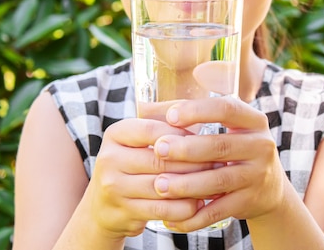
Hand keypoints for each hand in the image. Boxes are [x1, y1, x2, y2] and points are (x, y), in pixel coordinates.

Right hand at [82, 117, 216, 238]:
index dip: (181, 135)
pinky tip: (200, 204)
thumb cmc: (133, 164)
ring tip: (215, 183)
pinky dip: (184, 208)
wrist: (104, 206)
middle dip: (194, 162)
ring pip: (163, 186)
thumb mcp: (140, 139)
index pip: (151, 130)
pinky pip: (162, 210)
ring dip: (194, 187)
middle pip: (160, 159)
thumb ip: (165, 121)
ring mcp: (114, 187)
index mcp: (115, 134)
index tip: (204, 139)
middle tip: (219, 163)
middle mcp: (109, 159)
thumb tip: (198, 110)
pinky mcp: (123, 212)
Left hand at [150, 96, 286, 231]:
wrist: (268, 188)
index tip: (171, 116)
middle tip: (159, 150)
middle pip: (220, 145)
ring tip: (160, 185)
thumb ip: (189, 116)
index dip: (198, 111)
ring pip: (219, 180)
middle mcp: (260, 146)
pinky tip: (172, 217)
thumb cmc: (232, 148)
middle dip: (186, 149)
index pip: (227, 109)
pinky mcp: (250, 202)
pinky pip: (219, 210)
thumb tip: (144, 108)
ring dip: (187, 184)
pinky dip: (194, 217)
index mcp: (252, 120)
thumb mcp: (223, 127)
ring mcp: (257, 175)